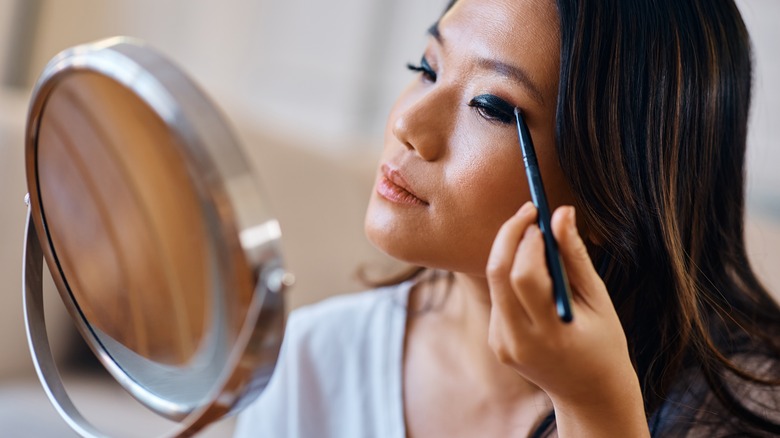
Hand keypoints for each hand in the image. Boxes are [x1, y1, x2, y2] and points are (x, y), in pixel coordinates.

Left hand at [486, 202, 647, 435]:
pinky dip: (511, 277)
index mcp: (551, 332)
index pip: (525, 276)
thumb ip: (575, 257)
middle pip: (498, 275)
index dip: (527, 240)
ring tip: (534, 237)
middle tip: (527, 212)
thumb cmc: (603, 343)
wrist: (589, 394)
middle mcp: (519, 340)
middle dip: (509, 236)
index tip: (539, 214)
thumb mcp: (598, 300)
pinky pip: (498, 298)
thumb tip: (562, 213)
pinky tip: (532, 273)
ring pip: (495, 283)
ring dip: (509, 253)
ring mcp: (503, 344)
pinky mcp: (496, 343)